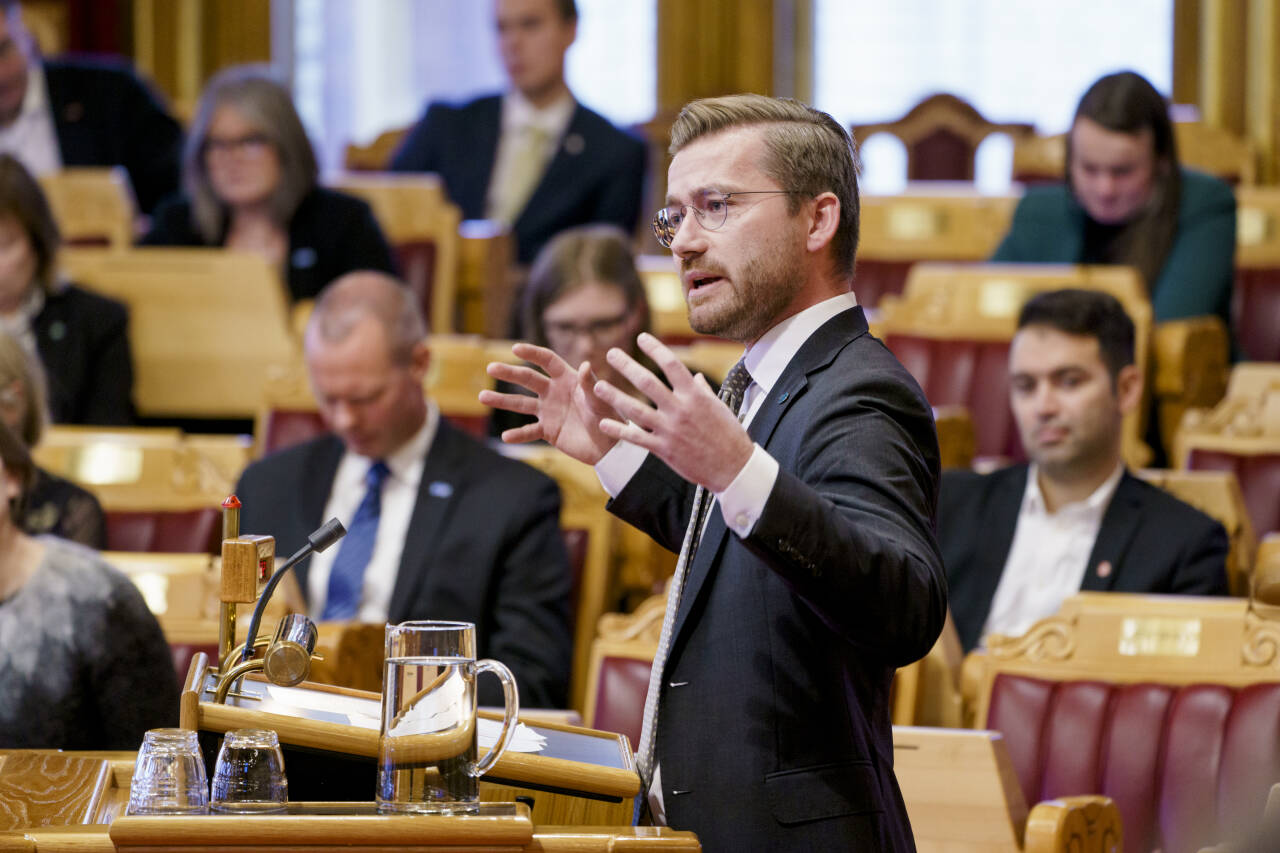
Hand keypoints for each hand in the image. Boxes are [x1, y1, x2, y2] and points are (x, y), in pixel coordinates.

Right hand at [480, 343, 619, 464]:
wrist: (610, 446)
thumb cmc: (610, 417)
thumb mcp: (601, 400)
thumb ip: (591, 385)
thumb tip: (586, 365)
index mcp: (567, 379)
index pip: (547, 361)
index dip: (532, 353)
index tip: (516, 348)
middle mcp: (554, 392)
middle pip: (528, 379)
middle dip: (509, 373)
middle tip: (491, 368)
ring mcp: (548, 411)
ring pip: (521, 403)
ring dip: (502, 400)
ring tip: (482, 396)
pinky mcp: (548, 430)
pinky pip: (529, 431)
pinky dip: (518, 435)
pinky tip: (505, 437)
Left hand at [593, 333, 753, 492]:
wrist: (733, 467)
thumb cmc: (729, 435)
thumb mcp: (719, 407)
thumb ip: (702, 391)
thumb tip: (695, 377)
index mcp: (695, 395)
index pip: (671, 364)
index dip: (655, 348)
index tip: (641, 338)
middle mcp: (680, 409)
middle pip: (647, 382)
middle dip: (627, 366)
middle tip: (611, 354)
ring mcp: (670, 429)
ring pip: (635, 409)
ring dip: (614, 397)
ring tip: (597, 386)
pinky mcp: (664, 449)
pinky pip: (636, 438)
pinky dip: (618, 430)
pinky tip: (603, 423)